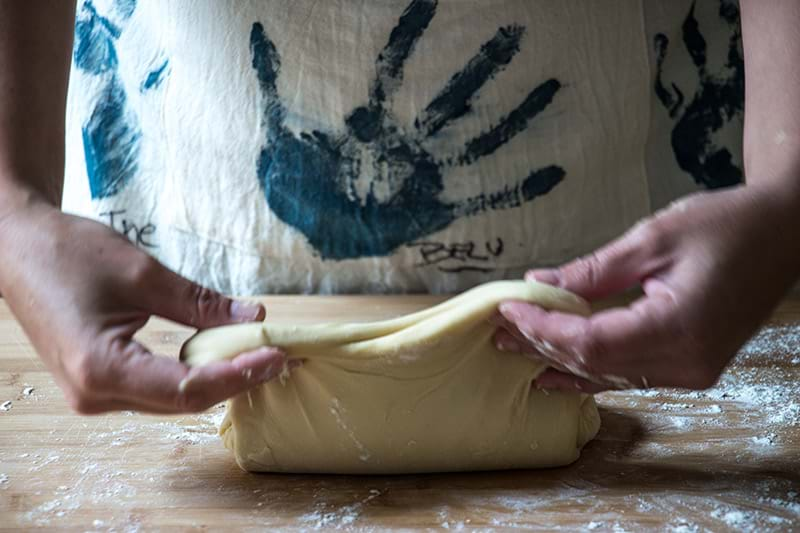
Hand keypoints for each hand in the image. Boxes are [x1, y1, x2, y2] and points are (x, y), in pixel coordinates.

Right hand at [0, 199, 286, 413]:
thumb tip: (253, 317)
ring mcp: (92, 395)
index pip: (187, 388)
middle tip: (277, 356)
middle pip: (182, 401)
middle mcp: (94, 395)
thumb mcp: (142, 272)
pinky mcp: (96, 385)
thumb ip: (199, 302)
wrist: (16, 248)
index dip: (238, 375)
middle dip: (234, 379)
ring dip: (216, 381)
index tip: (276, 355)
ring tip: (258, 357)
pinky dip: (191, 376)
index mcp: (100, 367)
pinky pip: (155, 391)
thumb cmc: (68, 253)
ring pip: (171, 400)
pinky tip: (220, 358)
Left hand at [493, 185, 799, 392]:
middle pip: (595, 363)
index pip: (591, 341)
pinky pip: (628, 374)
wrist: (783, 232)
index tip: (507, 308)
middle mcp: (686, 363)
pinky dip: (589, 370)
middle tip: (497, 330)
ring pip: (608, 375)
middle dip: (542, 344)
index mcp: (679, 328)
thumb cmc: (724, 225)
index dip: (543, 327)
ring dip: (559, 359)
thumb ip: (594, 270)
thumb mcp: (652, 239)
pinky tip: (554, 372)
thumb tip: (539, 283)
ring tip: (513, 347)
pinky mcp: (691, 367)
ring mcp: (691, 371)